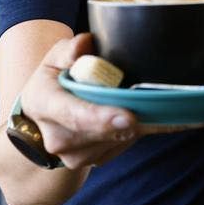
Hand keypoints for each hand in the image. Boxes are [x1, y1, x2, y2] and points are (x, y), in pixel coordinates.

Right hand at [18, 34, 201, 169]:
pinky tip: (143, 113)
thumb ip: (69, 50)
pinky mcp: (95, 161)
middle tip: (159, 99)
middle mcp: (58, 137)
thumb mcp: (55, 58)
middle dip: (131, 116)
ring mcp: (75, 156)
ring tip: (144, 99)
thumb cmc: (54, 80)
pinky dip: (137, 130)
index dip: (101, 118)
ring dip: (136, 122)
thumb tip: (85, 43)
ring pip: (118, 139)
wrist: (44, 119)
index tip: (129, 117)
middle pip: (102, 131)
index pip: (74, 113)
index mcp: (44, 104)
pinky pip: (124, 145)